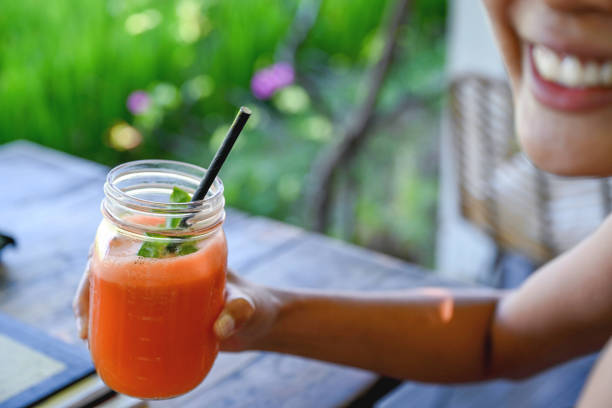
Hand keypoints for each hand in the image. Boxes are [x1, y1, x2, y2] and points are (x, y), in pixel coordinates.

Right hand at [73, 250, 278, 349]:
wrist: (258, 323)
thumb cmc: (255, 305)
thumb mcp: (249, 306)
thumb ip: (240, 312)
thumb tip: (220, 327)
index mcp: (182, 248)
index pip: (136, 234)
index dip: (107, 245)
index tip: (91, 265)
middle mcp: (166, 263)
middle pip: (115, 263)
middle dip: (90, 286)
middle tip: (84, 320)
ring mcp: (160, 287)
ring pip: (115, 287)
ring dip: (92, 305)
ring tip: (86, 334)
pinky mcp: (159, 309)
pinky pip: (125, 310)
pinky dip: (107, 321)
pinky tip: (95, 340)